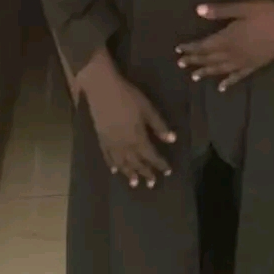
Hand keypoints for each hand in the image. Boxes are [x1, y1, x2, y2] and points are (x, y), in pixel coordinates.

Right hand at [77, 50, 175, 188]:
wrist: (103, 89)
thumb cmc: (128, 96)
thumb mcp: (148, 108)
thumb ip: (159, 125)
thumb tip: (172, 139)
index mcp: (138, 137)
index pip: (151, 155)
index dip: (160, 164)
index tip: (168, 171)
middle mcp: (125, 145)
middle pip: (137, 162)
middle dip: (146, 172)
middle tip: (152, 184)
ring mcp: (111, 143)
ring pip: (122, 163)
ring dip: (129, 173)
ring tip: (134, 183)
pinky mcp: (101, 138)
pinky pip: (107, 156)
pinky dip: (112, 164)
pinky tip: (115, 171)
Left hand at [176, 0, 273, 91]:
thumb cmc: (267, 13)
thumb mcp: (243, 8)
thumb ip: (220, 11)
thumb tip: (198, 10)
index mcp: (228, 37)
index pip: (204, 45)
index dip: (191, 48)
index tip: (179, 50)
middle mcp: (234, 53)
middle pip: (210, 58)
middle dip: (195, 60)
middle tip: (181, 64)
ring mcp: (244, 61)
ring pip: (221, 69)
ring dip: (207, 72)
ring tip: (194, 76)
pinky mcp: (255, 65)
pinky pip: (238, 76)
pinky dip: (228, 82)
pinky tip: (221, 87)